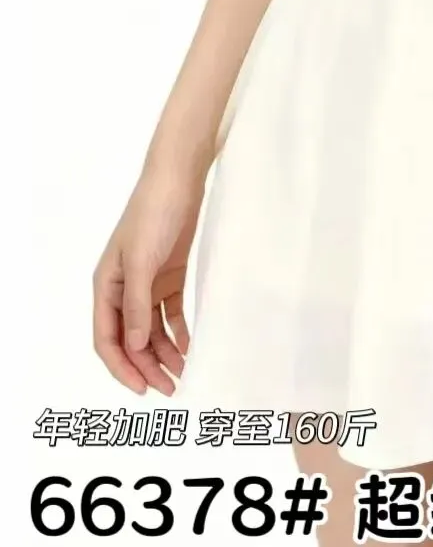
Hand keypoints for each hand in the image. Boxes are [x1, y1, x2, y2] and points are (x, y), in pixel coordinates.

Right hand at [92, 160, 206, 396]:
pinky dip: (178, 331)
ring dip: (164, 352)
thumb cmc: (153, 215)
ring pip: (151, 330)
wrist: (179, 180)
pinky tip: (188, 347)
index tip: (141, 390)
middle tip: (170, 388)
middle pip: (131, 339)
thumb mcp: (142, 260)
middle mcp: (124, 289)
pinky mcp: (169, 276)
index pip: (107, 338)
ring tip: (182, 373)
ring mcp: (147, 283)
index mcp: (107, 286)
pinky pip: (169, 313)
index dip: (122, 367)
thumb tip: (135, 346)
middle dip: (147, 366)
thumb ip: (137, 304)